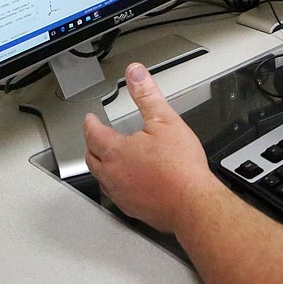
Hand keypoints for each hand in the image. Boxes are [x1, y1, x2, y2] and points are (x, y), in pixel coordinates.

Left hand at [83, 63, 216, 234]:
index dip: (90, 124)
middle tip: (96, 137)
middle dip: (92, 144)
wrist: (192, 203)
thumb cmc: (180, 167)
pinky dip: (116, 184)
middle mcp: (112, 174)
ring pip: (101, 178)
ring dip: (102, 165)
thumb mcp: (165, 121)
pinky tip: (129, 182)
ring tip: (110, 158)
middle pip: (92, 157)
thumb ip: (147, 96)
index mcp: (116, 151)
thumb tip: (135, 74)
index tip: (90, 119)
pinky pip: (116, 194)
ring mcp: (120, 194)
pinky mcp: (131, 209)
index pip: (93, 134)